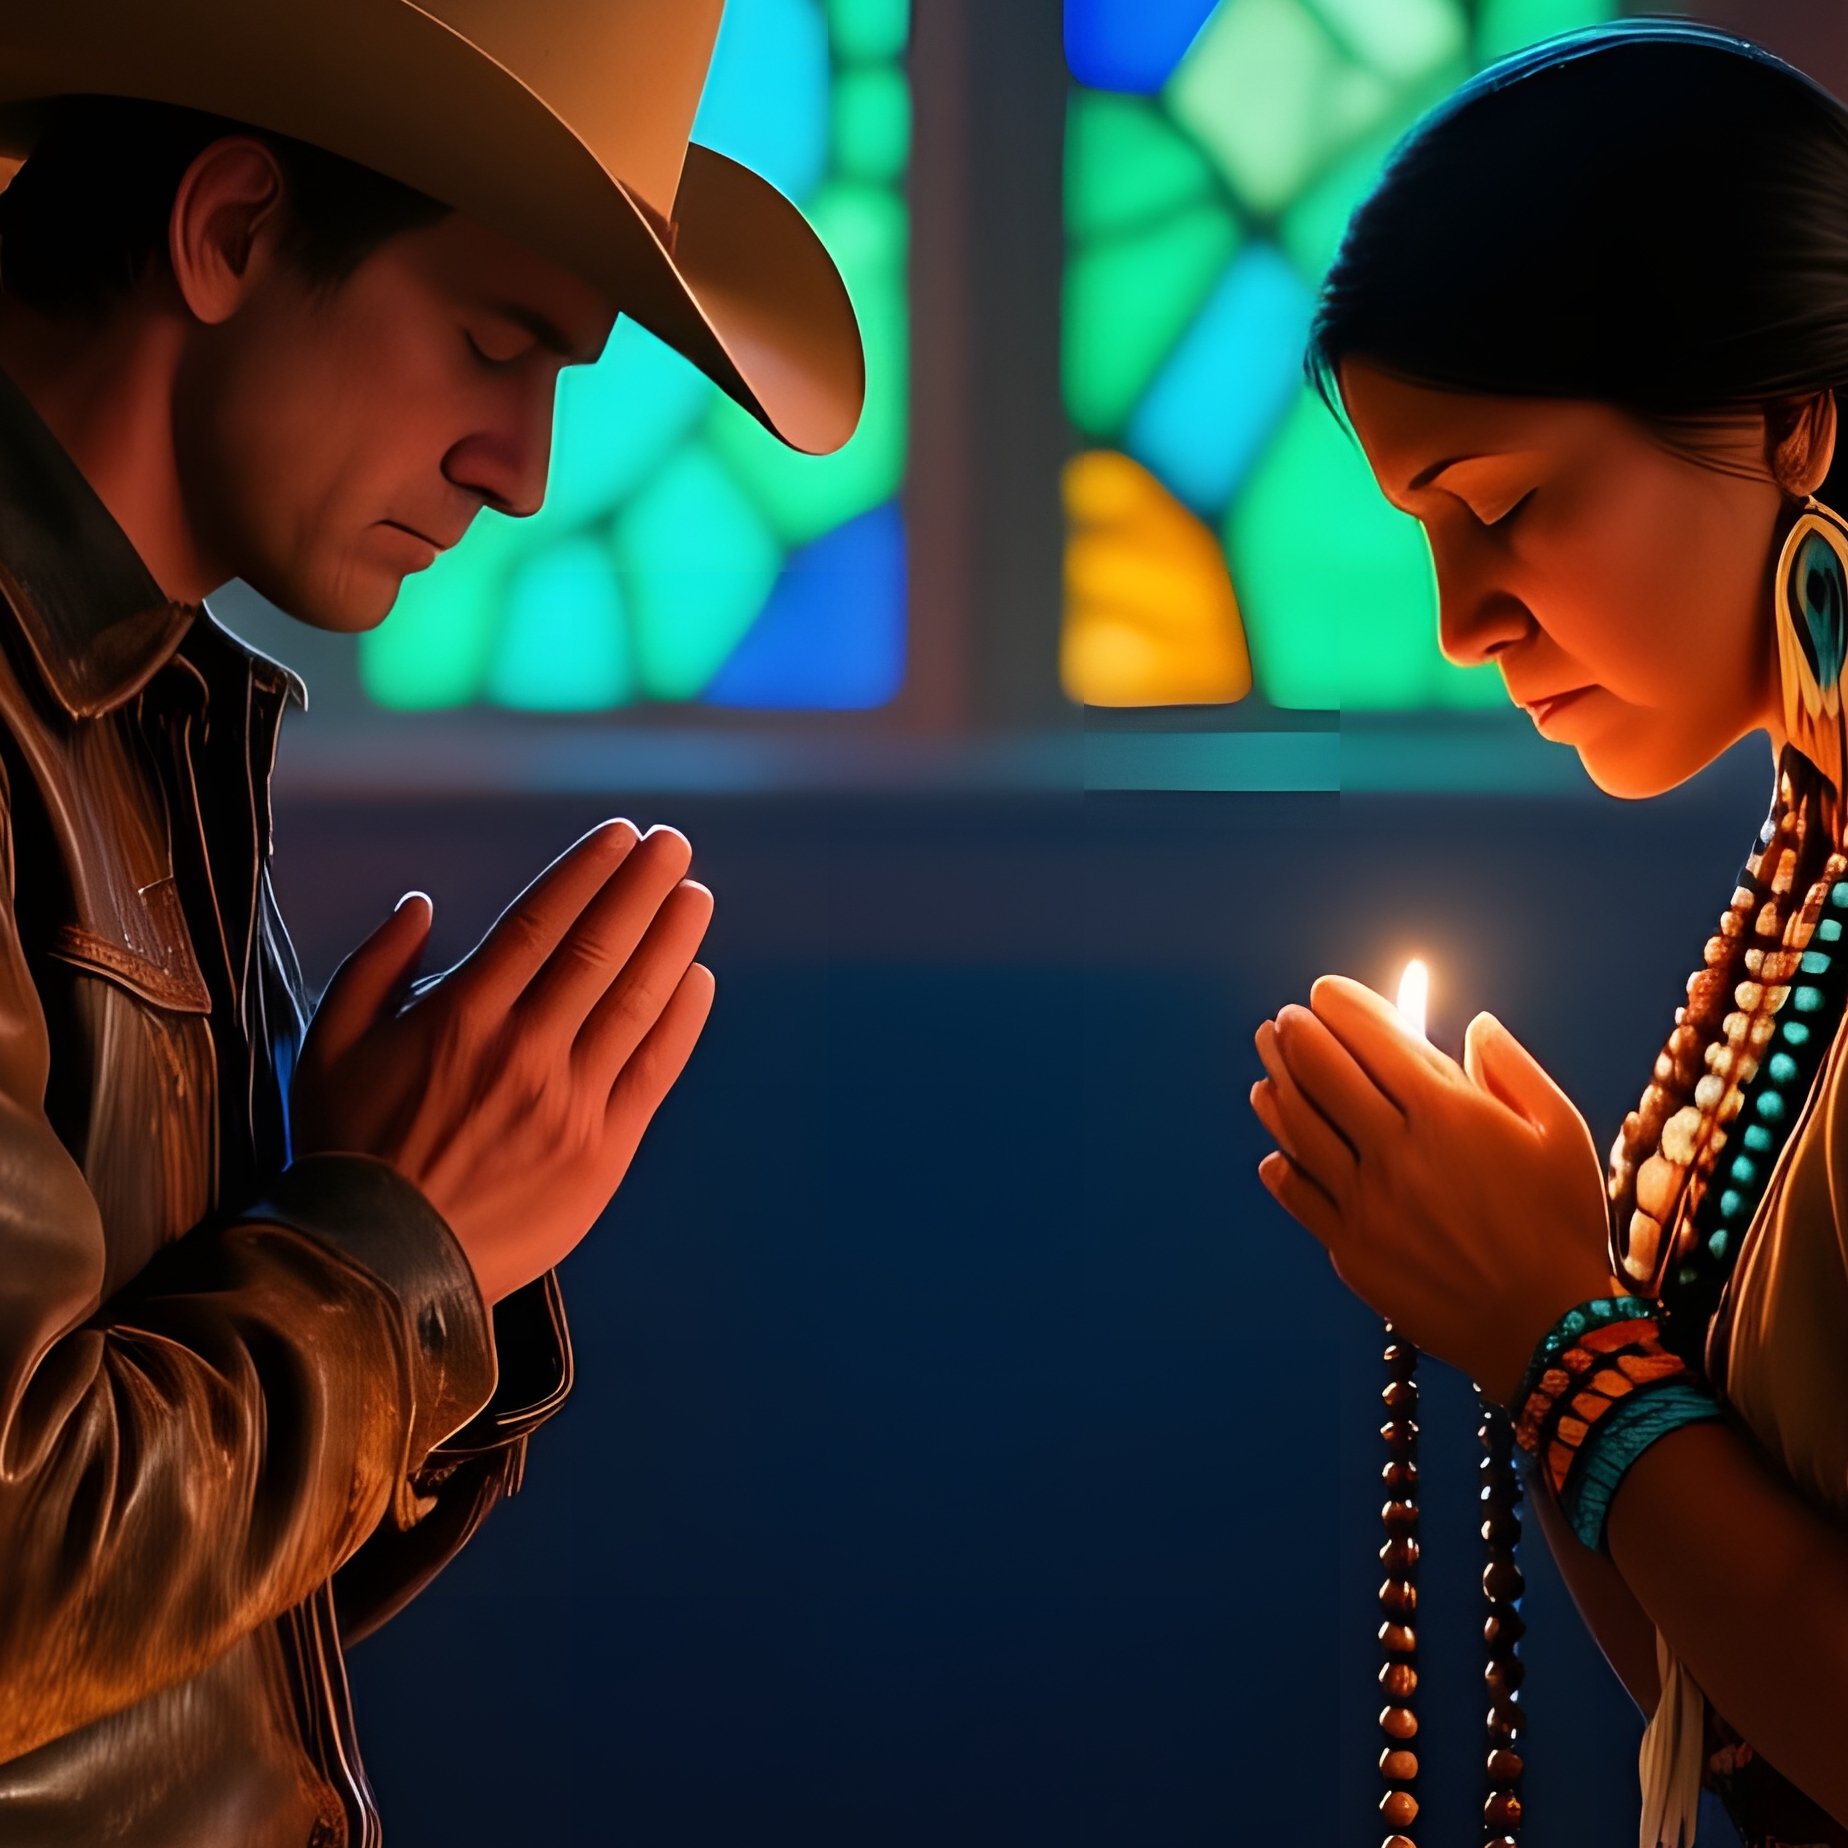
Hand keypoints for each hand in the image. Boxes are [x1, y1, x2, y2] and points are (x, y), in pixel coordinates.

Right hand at [291, 819, 715, 1305]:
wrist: (375, 1269)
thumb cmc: (346, 1153)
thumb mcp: (328, 1046)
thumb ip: (373, 965)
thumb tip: (421, 903)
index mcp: (460, 1015)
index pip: (542, 921)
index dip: (588, 872)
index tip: (620, 836)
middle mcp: (522, 1050)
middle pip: (599, 949)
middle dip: (642, 887)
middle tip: (674, 845)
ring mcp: (568, 1103)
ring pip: (635, 1002)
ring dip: (671, 941)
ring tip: (694, 897)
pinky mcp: (601, 1153)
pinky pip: (653, 1072)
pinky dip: (680, 1021)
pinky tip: (697, 980)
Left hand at [1248, 974, 1620, 1406]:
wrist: (1546, 1329)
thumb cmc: (1562, 1227)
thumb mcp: (1561, 1133)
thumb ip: (1512, 1071)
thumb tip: (1477, 1024)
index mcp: (1447, 1114)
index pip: (1375, 1039)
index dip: (1342, 1007)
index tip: (1323, 992)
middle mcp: (1395, 1151)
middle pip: (1323, 1075)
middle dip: (1297, 1038)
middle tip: (1284, 1022)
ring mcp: (1366, 1201)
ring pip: (1300, 1130)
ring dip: (1277, 1090)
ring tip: (1266, 1069)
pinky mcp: (1351, 1248)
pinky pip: (1300, 1196)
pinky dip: (1282, 1166)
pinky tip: (1275, 1152)